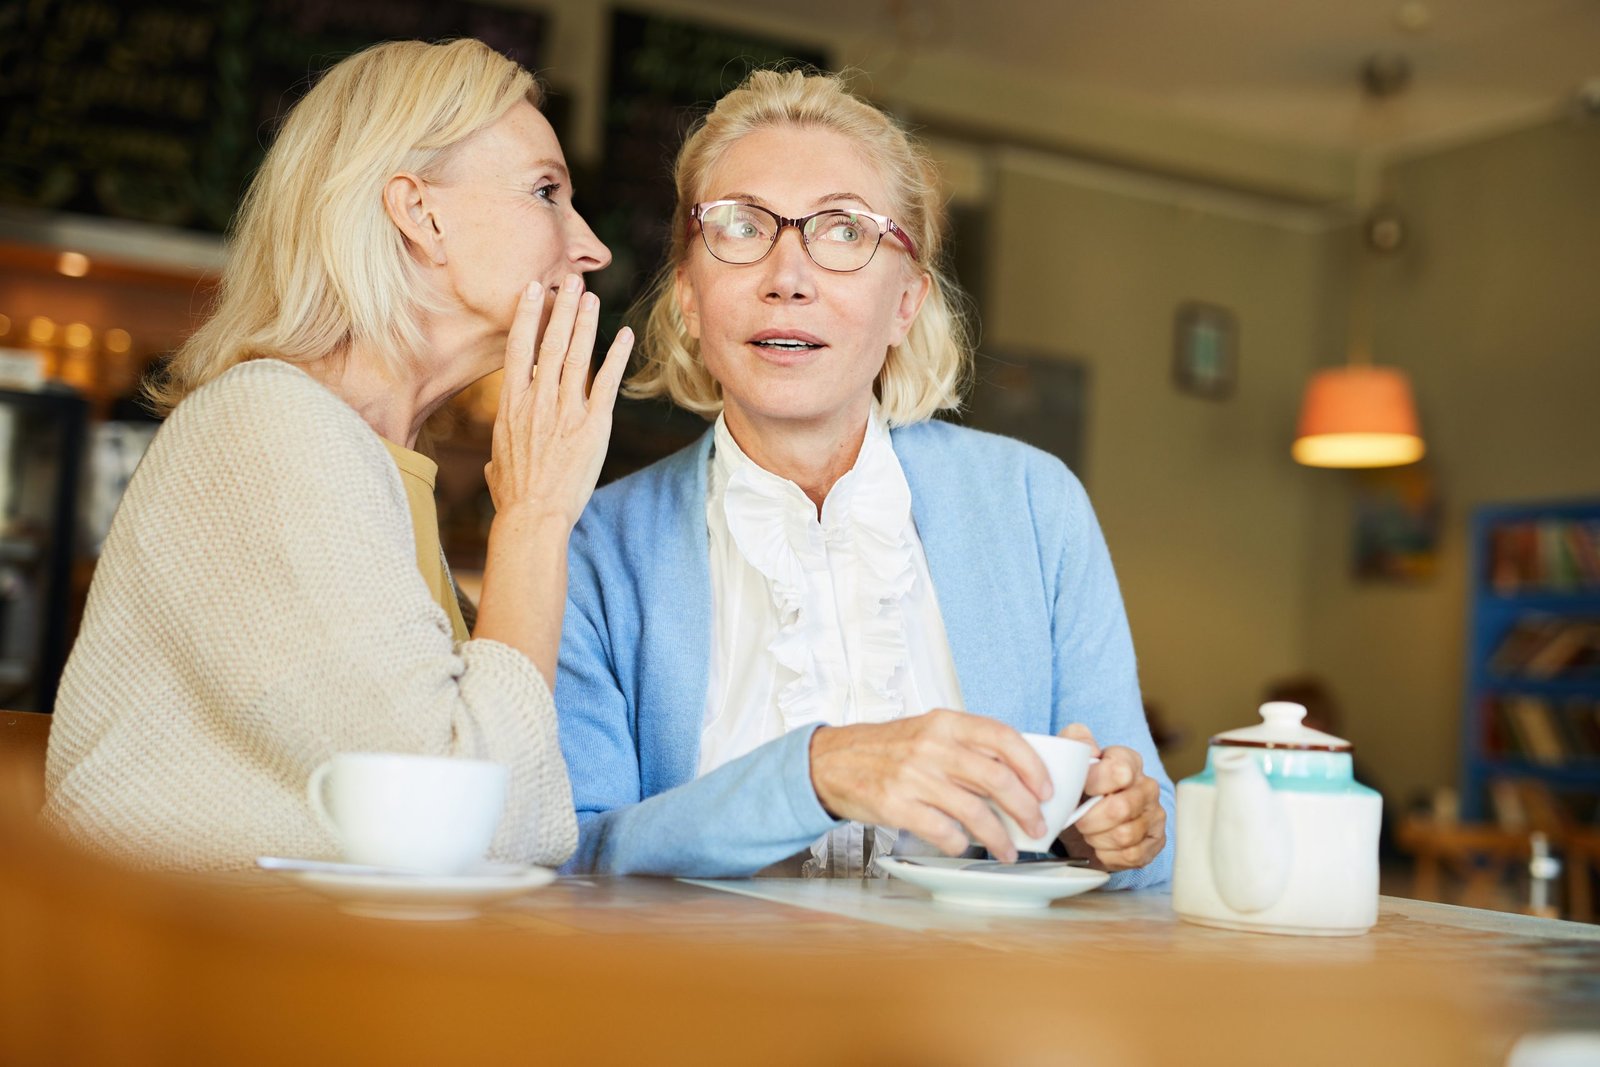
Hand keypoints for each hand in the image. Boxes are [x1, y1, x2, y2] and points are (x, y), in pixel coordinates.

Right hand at [485, 274, 632, 529]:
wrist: (533, 516)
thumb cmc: (513, 496)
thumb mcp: (497, 465)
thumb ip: (499, 452)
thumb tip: (494, 462)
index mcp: (511, 404)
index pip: (518, 348)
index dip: (527, 314)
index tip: (533, 290)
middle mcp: (537, 400)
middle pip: (549, 342)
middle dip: (561, 307)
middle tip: (570, 280)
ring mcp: (565, 410)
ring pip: (576, 355)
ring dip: (585, 322)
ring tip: (591, 296)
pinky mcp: (592, 425)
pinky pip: (606, 382)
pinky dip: (616, 356)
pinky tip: (624, 335)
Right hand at [808, 709, 1053, 863]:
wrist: (831, 761)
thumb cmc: (886, 749)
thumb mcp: (928, 732)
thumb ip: (967, 747)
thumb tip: (1017, 776)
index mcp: (945, 723)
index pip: (1003, 737)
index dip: (1033, 766)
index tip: (1046, 789)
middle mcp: (932, 746)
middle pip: (996, 778)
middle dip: (1025, 808)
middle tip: (1036, 826)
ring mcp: (913, 777)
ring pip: (975, 811)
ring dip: (999, 837)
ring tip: (1008, 850)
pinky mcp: (896, 805)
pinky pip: (943, 831)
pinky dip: (961, 845)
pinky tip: (964, 847)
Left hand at [1054, 724, 1166, 871]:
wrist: (1087, 814)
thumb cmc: (1080, 785)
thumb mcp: (1071, 756)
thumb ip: (1075, 740)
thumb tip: (1088, 748)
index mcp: (1129, 761)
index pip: (1119, 772)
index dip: (1094, 784)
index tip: (1081, 790)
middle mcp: (1147, 787)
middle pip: (1121, 809)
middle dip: (1090, 819)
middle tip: (1079, 820)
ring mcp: (1155, 815)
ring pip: (1125, 835)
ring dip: (1097, 838)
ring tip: (1089, 832)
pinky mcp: (1156, 842)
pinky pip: (1132, 855)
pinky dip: (1108, 855)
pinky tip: (1101, 846)